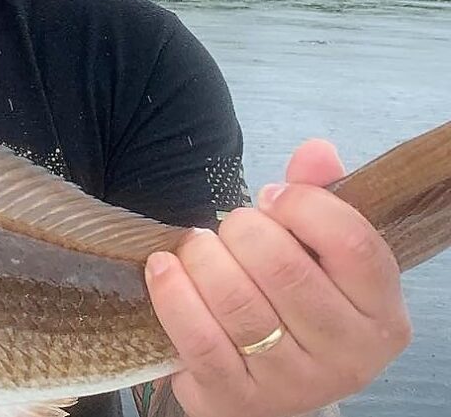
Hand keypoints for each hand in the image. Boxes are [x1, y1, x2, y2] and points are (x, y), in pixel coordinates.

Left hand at [145, 139, 411, 416]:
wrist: (265, 381)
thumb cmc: (292, 304)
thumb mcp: (319, 256)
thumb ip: (320, 199)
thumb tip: (315, 152)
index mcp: (381, 313)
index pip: (353, 244)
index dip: (304, 207)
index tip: (270, 197)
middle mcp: (348, 355)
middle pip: (286, 270)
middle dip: (243, 231)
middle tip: (230, 226)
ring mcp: (293, 384)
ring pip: (239, 304)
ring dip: (203, 259)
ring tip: (195, 244)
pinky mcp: (237, 400)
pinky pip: (199, 340)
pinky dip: (174, 295)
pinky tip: (163, 268)